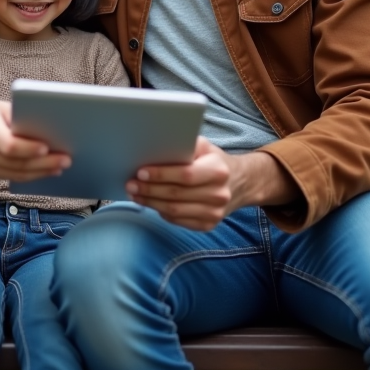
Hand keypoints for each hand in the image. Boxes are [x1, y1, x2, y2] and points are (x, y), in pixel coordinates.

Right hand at [0, 97, 70, 181]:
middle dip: (45, 164)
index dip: (31, 150)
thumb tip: (48, 129)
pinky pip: (7, 176)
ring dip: (40, 173)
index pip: (12, 146)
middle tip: (65, 161)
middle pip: (17, 164)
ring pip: (15, 174)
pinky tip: (42, 171)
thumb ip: (19, 118)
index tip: (49, 149)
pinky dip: (26, 175)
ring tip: (58, 168)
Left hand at [126, 138, 299, 230]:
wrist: (239, 183)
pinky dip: (161, 212)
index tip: (140, 171)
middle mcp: (219, 194)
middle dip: (149, 190)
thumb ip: (185, 145)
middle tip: (130, 184)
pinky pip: (179, 221)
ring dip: (150, 203)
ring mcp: (215, 212)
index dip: (161, 174)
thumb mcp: (205, 147)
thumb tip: (156, 146)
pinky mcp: (209, 224)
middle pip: (176, 195)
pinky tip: (150, 203)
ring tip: (135, 194)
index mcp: (218, 171)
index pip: (185, 175)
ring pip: (174, 211)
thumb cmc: (214, 161)